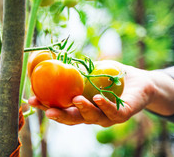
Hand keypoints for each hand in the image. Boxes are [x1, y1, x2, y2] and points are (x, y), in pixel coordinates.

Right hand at [28, 60, 173, 126]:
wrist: (141, 82)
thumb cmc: (114, 76)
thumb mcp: (91, 70)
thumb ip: (74, 67)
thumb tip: (50, 54)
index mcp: (81, 107)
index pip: (60, 109)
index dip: (46, 106)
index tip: (32, 99)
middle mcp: (92, 116)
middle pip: (73, 119)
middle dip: (59, 115)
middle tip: (47, 109)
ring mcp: (107, 117)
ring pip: (92, 117)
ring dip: (83, 110)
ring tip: (76, 100)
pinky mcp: (123, 114)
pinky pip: (113, 112)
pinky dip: (105, 106)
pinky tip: (97, 98)